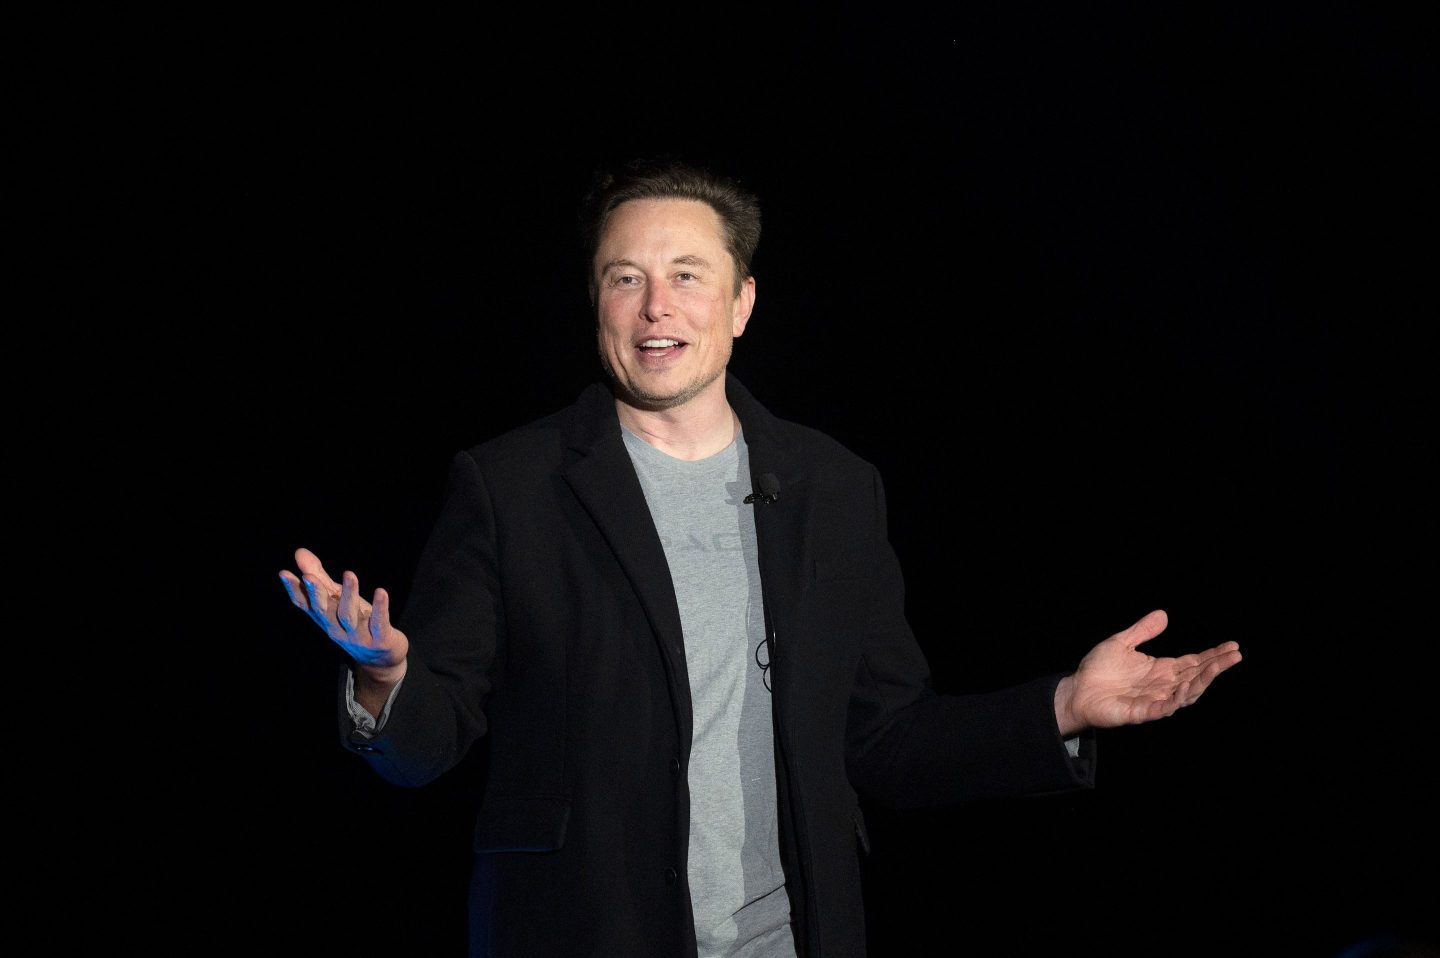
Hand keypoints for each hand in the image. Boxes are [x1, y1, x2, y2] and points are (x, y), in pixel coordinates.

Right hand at [278, 547, 408, 679]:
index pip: (305, 605)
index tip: (284, 574)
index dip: (294, 590)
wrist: (381, 659)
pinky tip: (381, 591)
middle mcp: (337, 628)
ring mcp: (358, 636)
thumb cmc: (356, 623)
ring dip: (349, 594)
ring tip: (350, 574)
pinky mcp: (380, 639)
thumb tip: (299, 552)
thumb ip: (320, 577)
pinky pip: (379, 623)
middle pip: (323, 611)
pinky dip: (380, 608)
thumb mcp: (338, 601)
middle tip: (309, 577)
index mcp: (325, 618)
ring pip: (349, 615)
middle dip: (316, 594)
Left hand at [1054, 609, 1240, 734]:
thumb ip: (1142, 631)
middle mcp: (1162, 685)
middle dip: (1216, 666)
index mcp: (1161, 669)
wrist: (1076, 690)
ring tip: (1216, 668)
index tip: (1232, 646)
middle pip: (1196, 676)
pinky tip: (1185, 688)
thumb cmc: (1098, 669)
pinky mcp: (1140, 712)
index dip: (1213, 655)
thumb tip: (1164, 614)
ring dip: (1202, 682)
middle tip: (1235, 655)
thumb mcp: (1121, 643)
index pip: (1193, 662)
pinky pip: (1162, 708)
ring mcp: (1154, 700)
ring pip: (1185, 694)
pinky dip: (1175, 700)